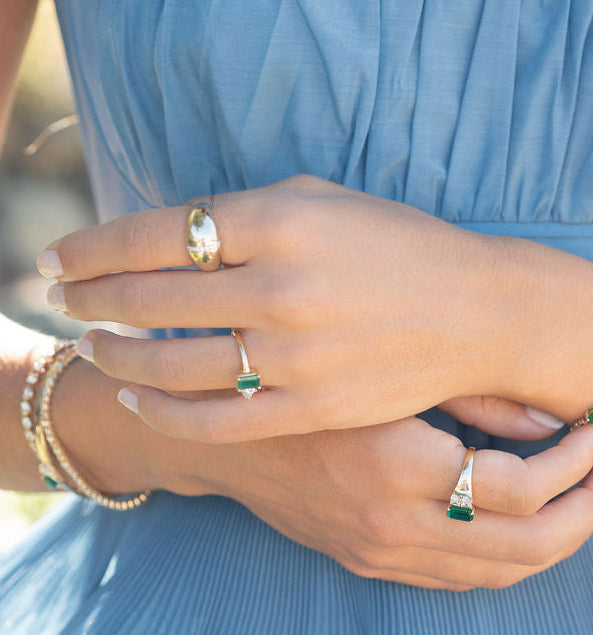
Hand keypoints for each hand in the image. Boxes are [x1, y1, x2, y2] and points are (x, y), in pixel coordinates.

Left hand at [41, 175, 507, 441]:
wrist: (479, 314)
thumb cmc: (404, 248)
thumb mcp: (326, 201)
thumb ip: (248, 209)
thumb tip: (177, 229)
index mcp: (281, 220)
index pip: (157, 232)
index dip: (92, 244)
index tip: (57, 256)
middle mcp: (282, 287)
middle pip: (151, 297)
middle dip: (91, 297)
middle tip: (60, 297)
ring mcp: (297, 355)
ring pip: (174, 365)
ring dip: (119, 355)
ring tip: (93, 345)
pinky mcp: (314, 406)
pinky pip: (218, 418)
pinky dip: (166, 411)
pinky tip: (138, 397)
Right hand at [184, 419, 592, 589]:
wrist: (220, 438)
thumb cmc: (299, 383)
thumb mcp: (379, 372)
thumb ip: (468, 395)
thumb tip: (551, 418)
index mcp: (398, 468)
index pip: (521, 490)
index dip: (576, 463)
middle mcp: (394, 525)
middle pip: (527, 546)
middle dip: (590, 511)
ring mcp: (382, 553)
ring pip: (501, 573)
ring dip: (560, 539)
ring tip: (591, 498)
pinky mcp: (372, 563)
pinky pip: (463, 578)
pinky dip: (511, 556)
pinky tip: (531, 521)